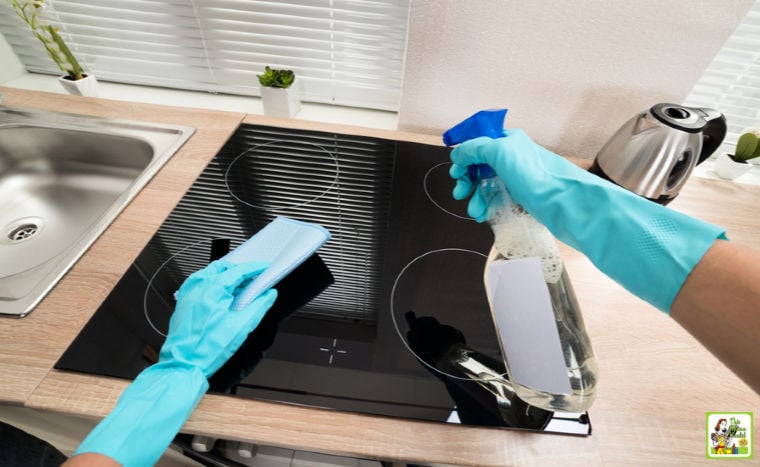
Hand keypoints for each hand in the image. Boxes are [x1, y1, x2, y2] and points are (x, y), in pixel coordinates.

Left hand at [72, 260, 276, 466]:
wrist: (183, 365)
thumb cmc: (207, 349)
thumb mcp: (241, 328)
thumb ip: (258, 307)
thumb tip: (268, 295)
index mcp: (212, 291)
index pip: (238, 271)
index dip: (254, 268)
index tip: (263, 268)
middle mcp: (198, 288)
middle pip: (222, 267)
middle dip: (239, 268)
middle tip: (253, 276)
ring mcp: (188, 294)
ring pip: (208, 272)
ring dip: (225, 273)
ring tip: (239, 283)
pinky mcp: (184, 303)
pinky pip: (198, 282)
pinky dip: (211, 280)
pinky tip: (219, 291)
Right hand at [448, 129, 724, 311]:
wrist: (566, 204)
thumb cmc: (537, 176)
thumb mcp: (500, 153)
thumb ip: (475, 149)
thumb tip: (458, 153)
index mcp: (508, 140)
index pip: (478, 141)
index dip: (464, 153)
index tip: (455, 168)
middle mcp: (512, 156)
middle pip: (478, 164)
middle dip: (466, 178)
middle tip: (461, 191)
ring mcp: (516, 177)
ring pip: (485, 184)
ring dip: (474, 196)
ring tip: (474, 209)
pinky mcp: (520, 197)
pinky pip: (495, 198)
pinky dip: (485, 205)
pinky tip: (482, 214)